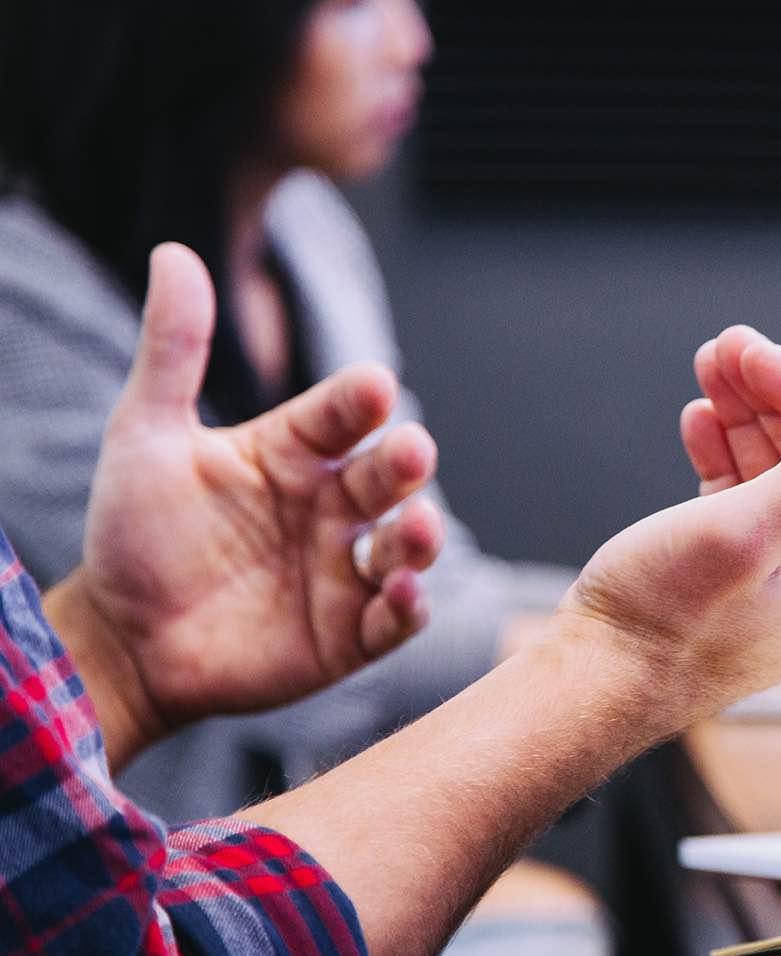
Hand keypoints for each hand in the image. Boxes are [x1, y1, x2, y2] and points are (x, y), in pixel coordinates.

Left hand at [46, 244, 444, 764]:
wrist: (120, 639)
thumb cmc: (135, 534)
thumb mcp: (145, 435)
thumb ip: (172, 350)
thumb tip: (174, 252)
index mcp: (294, 453)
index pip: (341, 415)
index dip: (359, 401)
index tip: (373, 386)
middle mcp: (331, 507)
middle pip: (386, 477)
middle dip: (405, 464)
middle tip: (411, 451)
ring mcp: (345, 571)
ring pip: (405, 545)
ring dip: (421, 536)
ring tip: (418, 528)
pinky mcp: (349, 635)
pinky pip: (393, 619)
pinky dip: (408, 607)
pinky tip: (403, 593)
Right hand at [551, 327, 780, 734]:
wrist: (592, 686)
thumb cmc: (662, 622)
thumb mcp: (745, 532)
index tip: (750, 350)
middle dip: (772, 395)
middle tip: (723, 347)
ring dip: (746, 416)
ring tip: (708, 370)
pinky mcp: (742, 578)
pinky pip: (749, 500)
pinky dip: (726, 455)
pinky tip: (700, 422)